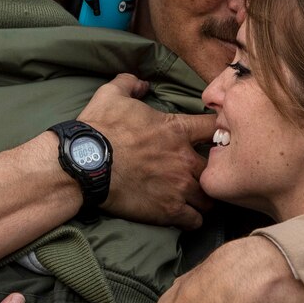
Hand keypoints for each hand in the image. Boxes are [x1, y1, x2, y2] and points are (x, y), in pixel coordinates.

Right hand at [78, 74, 215, 229]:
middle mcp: (184, 158)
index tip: (214, 138)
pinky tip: (186, 215)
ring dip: (204, 197)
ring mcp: (178, 186)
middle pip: (216, 167)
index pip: (215, 128)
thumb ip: (130, 83)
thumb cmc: (99, 129)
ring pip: (209, 197)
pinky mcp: (168, 210)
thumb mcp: (112, 95)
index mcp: (177, 129)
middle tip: (203, 173)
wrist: (85, 164)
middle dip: (211, 170)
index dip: (219, 132)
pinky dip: (193, 218)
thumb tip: (140, 82)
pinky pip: (195, 220)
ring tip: (197, 198)